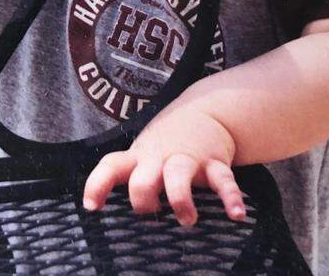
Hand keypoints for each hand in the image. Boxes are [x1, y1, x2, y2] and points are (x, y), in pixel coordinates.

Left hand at [81, 105, 245, 226]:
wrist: (206, 111)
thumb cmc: (165, 144)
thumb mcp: (142, 154)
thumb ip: (128, 177)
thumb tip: (106, 209)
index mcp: (140, 158)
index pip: (111, 167)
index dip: (98, 185)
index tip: (92, 207)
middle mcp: (160, 158)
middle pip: (143, 179)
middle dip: (143, 199)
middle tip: (152, 212)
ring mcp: (188, 159)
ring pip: (179, 177)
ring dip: (181, 199)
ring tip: (186, 218)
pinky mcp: (214, 163)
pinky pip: (224, 181)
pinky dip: (231, 198)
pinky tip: (237, 214)